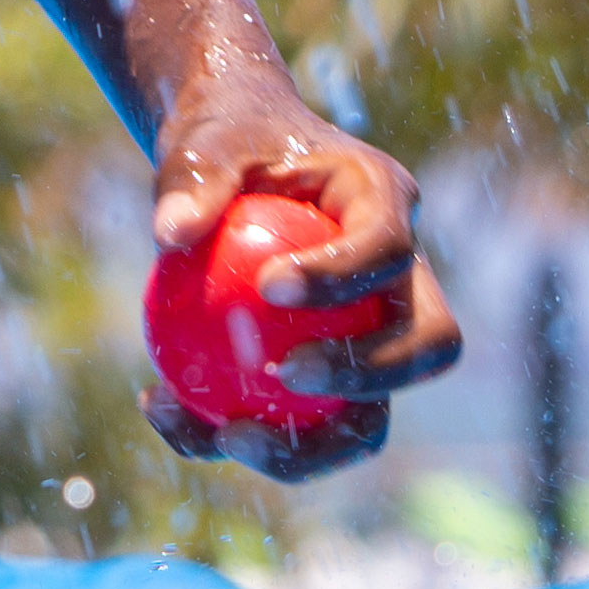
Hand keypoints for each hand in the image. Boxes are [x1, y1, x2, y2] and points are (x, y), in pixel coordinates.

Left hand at [144, 67, 461, 479]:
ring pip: (373, 416)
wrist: (234, 164)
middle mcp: (404, 280)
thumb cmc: (226, 143)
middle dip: (370, 372)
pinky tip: (161, 411)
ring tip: (226, 438)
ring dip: (309, 445)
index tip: (270, 288)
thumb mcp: (206, 143)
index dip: (344, 275)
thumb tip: (169, 233)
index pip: (388, 248)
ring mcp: (377, 337)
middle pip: (427, 346)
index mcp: (386, 205)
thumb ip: (194, 180)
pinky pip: (300, 426)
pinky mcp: (335, 379)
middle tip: (285, 372)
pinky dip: (230, 430)